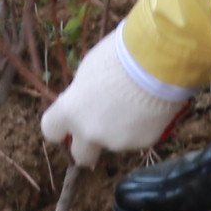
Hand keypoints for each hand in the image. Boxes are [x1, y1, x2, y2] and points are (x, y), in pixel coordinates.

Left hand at [38, 25, 186, 169]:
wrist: (159, 61)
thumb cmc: (120, 55)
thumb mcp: (89, 70)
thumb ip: (81, 94)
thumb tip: (83, 101)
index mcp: (71, 111)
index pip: (51, 130)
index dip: (60, 127)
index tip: (68, 122)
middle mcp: (90, 132)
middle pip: (81, 155)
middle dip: (87, 146)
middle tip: (100, 127)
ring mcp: (117, 141)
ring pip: (113, 142)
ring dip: (118, 130)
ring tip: (135, 102)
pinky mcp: (142, 143)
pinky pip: (137, 137)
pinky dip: (140, 127)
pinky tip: (149, 106)